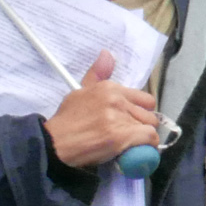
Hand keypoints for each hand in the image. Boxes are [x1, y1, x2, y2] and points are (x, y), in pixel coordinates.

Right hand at [44, 50, 160, 168]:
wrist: (55, 142)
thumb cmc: (67, 120)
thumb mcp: (81, 91)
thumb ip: (97, 75)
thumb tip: (107, 54)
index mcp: (110, 88)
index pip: (144, 99)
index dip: (141, 112)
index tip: (131, 121)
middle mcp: (117, 99)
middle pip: (149, 114)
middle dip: (142, 125)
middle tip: (129, 135)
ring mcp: (120, 117)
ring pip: (150, 127)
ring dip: (142, 137)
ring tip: (128, 144)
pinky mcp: (122, 135)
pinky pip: (150, 139)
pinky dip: (146, 147)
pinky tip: (134, 151)